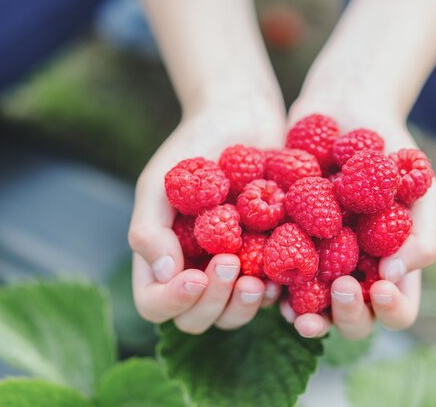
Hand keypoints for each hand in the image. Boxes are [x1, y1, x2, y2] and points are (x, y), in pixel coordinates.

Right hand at [128, 95, 284, 333]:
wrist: (243, 117)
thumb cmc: (195, 145)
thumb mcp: (162, 179)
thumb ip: (149, 227)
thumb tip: (162, 273)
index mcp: (164, 257)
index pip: (155, 303)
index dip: (173, 301)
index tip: (195, 275)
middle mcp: (196, 270)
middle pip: (197, 318)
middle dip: (214, 302)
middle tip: (232, 265)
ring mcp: (234, 269)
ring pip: (234, 315)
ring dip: (245, 306)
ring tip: (259, 280)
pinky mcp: (268, 260)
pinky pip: (271, 294)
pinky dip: (277, 293)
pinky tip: (286, 271)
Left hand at [283, 93, 435, 339]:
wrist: (344, 111)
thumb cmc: (391, 152)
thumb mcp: (419, 188)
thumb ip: (421, 233)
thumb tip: (395, 275)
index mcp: (389, 268)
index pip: (396, 310)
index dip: (391, 310)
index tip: (381, 286)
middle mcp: (353, 273)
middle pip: (353, 320)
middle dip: (348, 314)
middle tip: (342, 287)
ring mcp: (317, 262)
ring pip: (312, 309)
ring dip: (307, 316)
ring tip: (297, 311)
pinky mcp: (282, 243)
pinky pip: (274, 275)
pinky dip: (271, 284)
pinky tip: (266, 280)